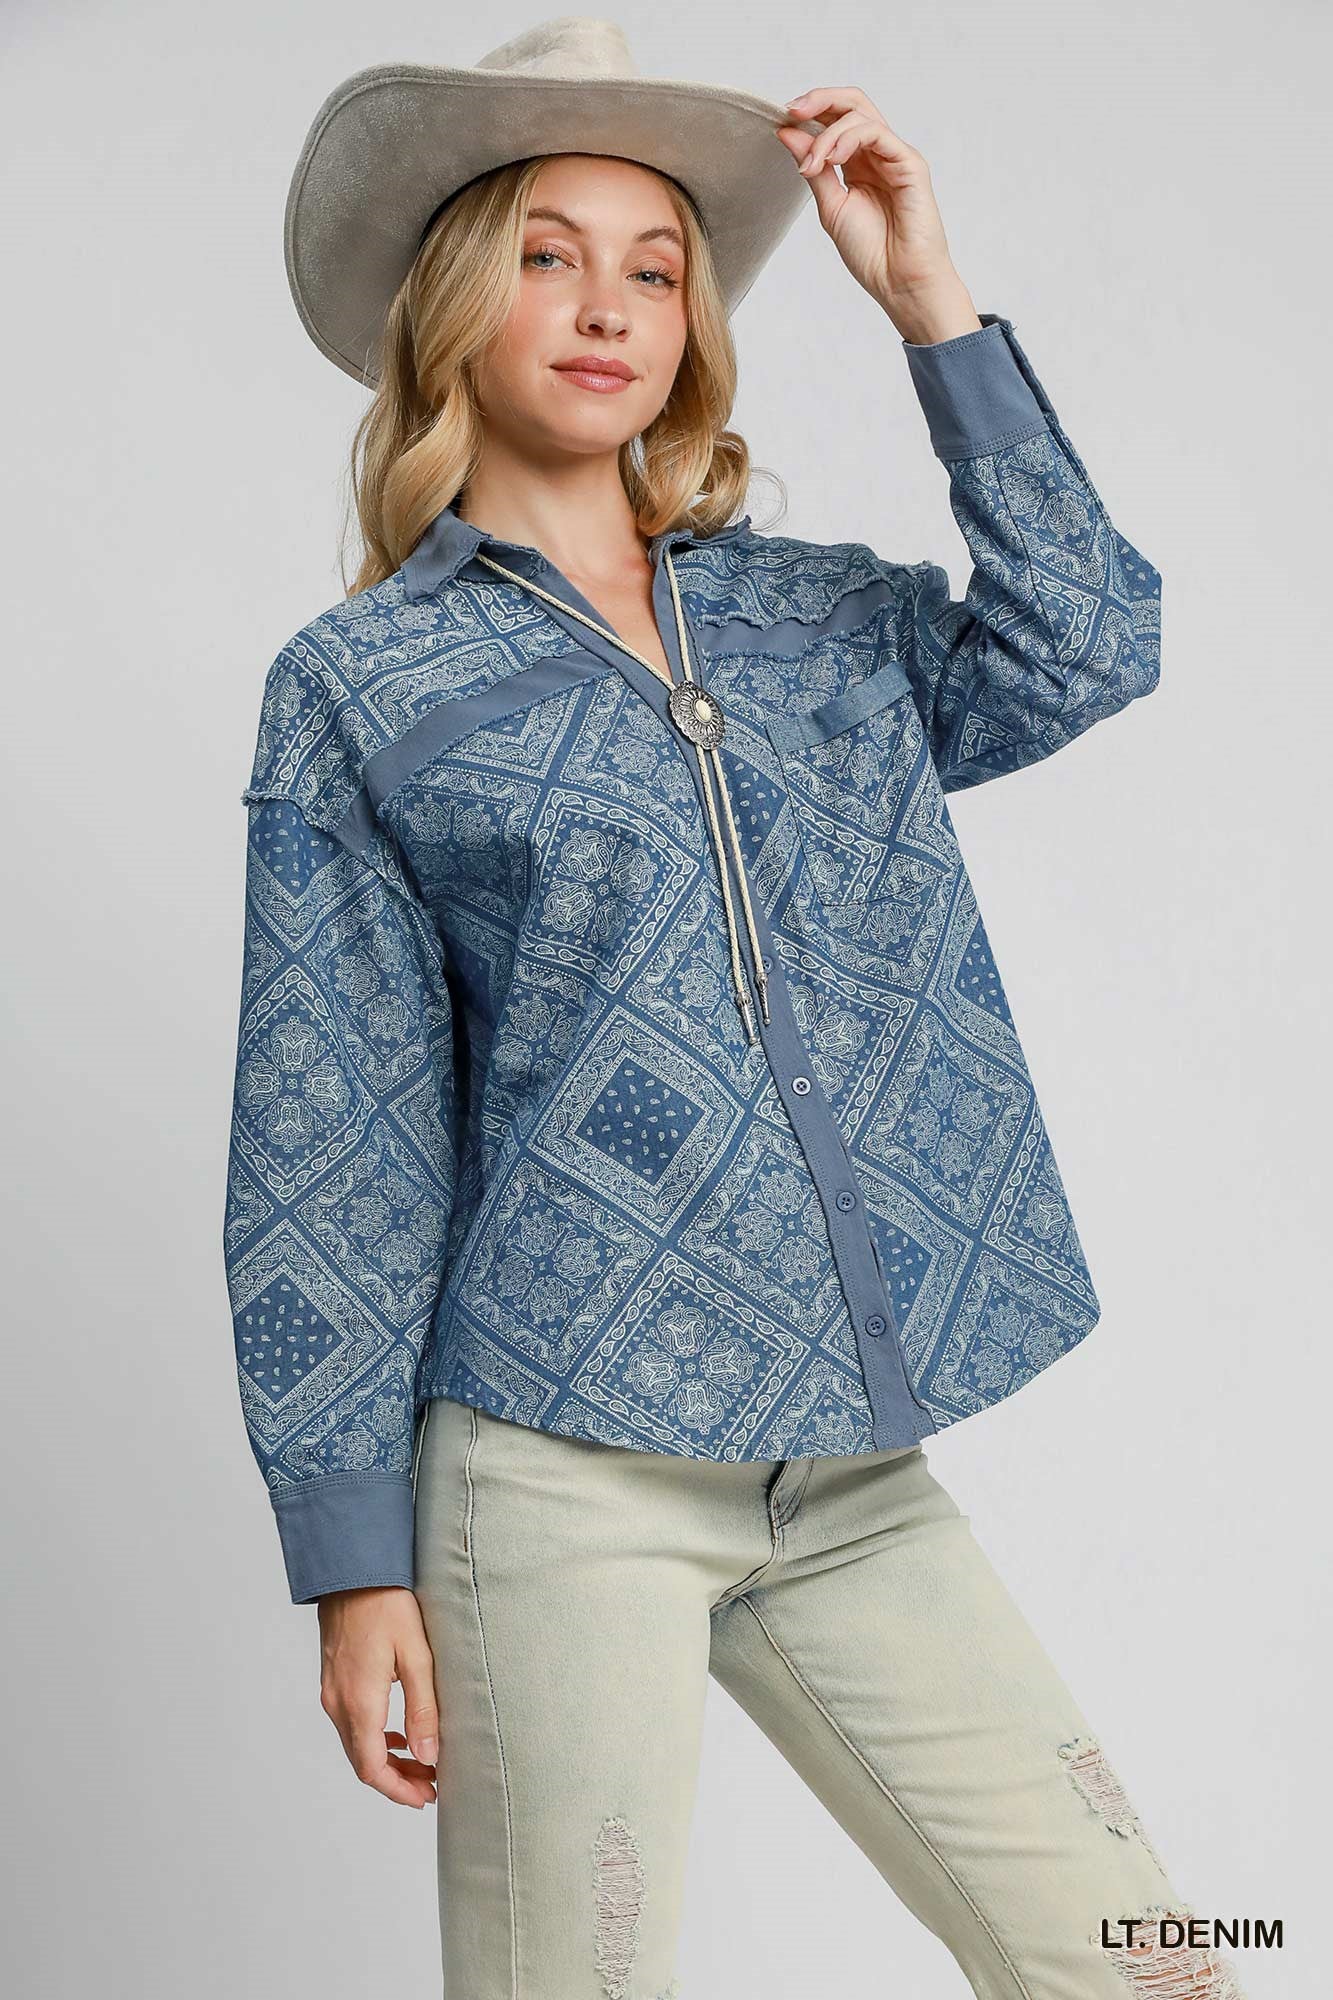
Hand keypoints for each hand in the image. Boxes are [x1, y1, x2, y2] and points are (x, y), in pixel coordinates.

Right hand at [317, 1586, 438, 1807]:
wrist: (351, 1568)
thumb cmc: (386, 1603)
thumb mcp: (416, 1655)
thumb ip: (423, 1709)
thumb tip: (429, 1756)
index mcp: (360, 1702)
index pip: (373, 1768)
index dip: (399, 1790)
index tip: (426, 1798)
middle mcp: (338, 1703)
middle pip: (363, 1762)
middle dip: (397, 1779)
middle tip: (431, 1785)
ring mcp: (331, 1691)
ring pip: (356, 1744)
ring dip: (387, 1759)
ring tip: (422, 1761)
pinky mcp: (333, 1679)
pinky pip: (350, 1723)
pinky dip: (374, 1738)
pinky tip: (398, 1732)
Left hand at [776, 86, 982, 344]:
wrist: (900, 283)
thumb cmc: (872, 253)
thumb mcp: (831, 207)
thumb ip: (814, 169)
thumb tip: (786, 133)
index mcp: (859, 163)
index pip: (836, 119)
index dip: (810, 112)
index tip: (781, 119)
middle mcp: (878, 154)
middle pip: (852, 103)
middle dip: (819, 99)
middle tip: (791, 110)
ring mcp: (895, 156)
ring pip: (860, 116)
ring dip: (827, 134)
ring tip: (811, 164)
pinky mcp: (910, 164)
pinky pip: (877, 133)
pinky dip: (848, 139)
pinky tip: (830, 159)